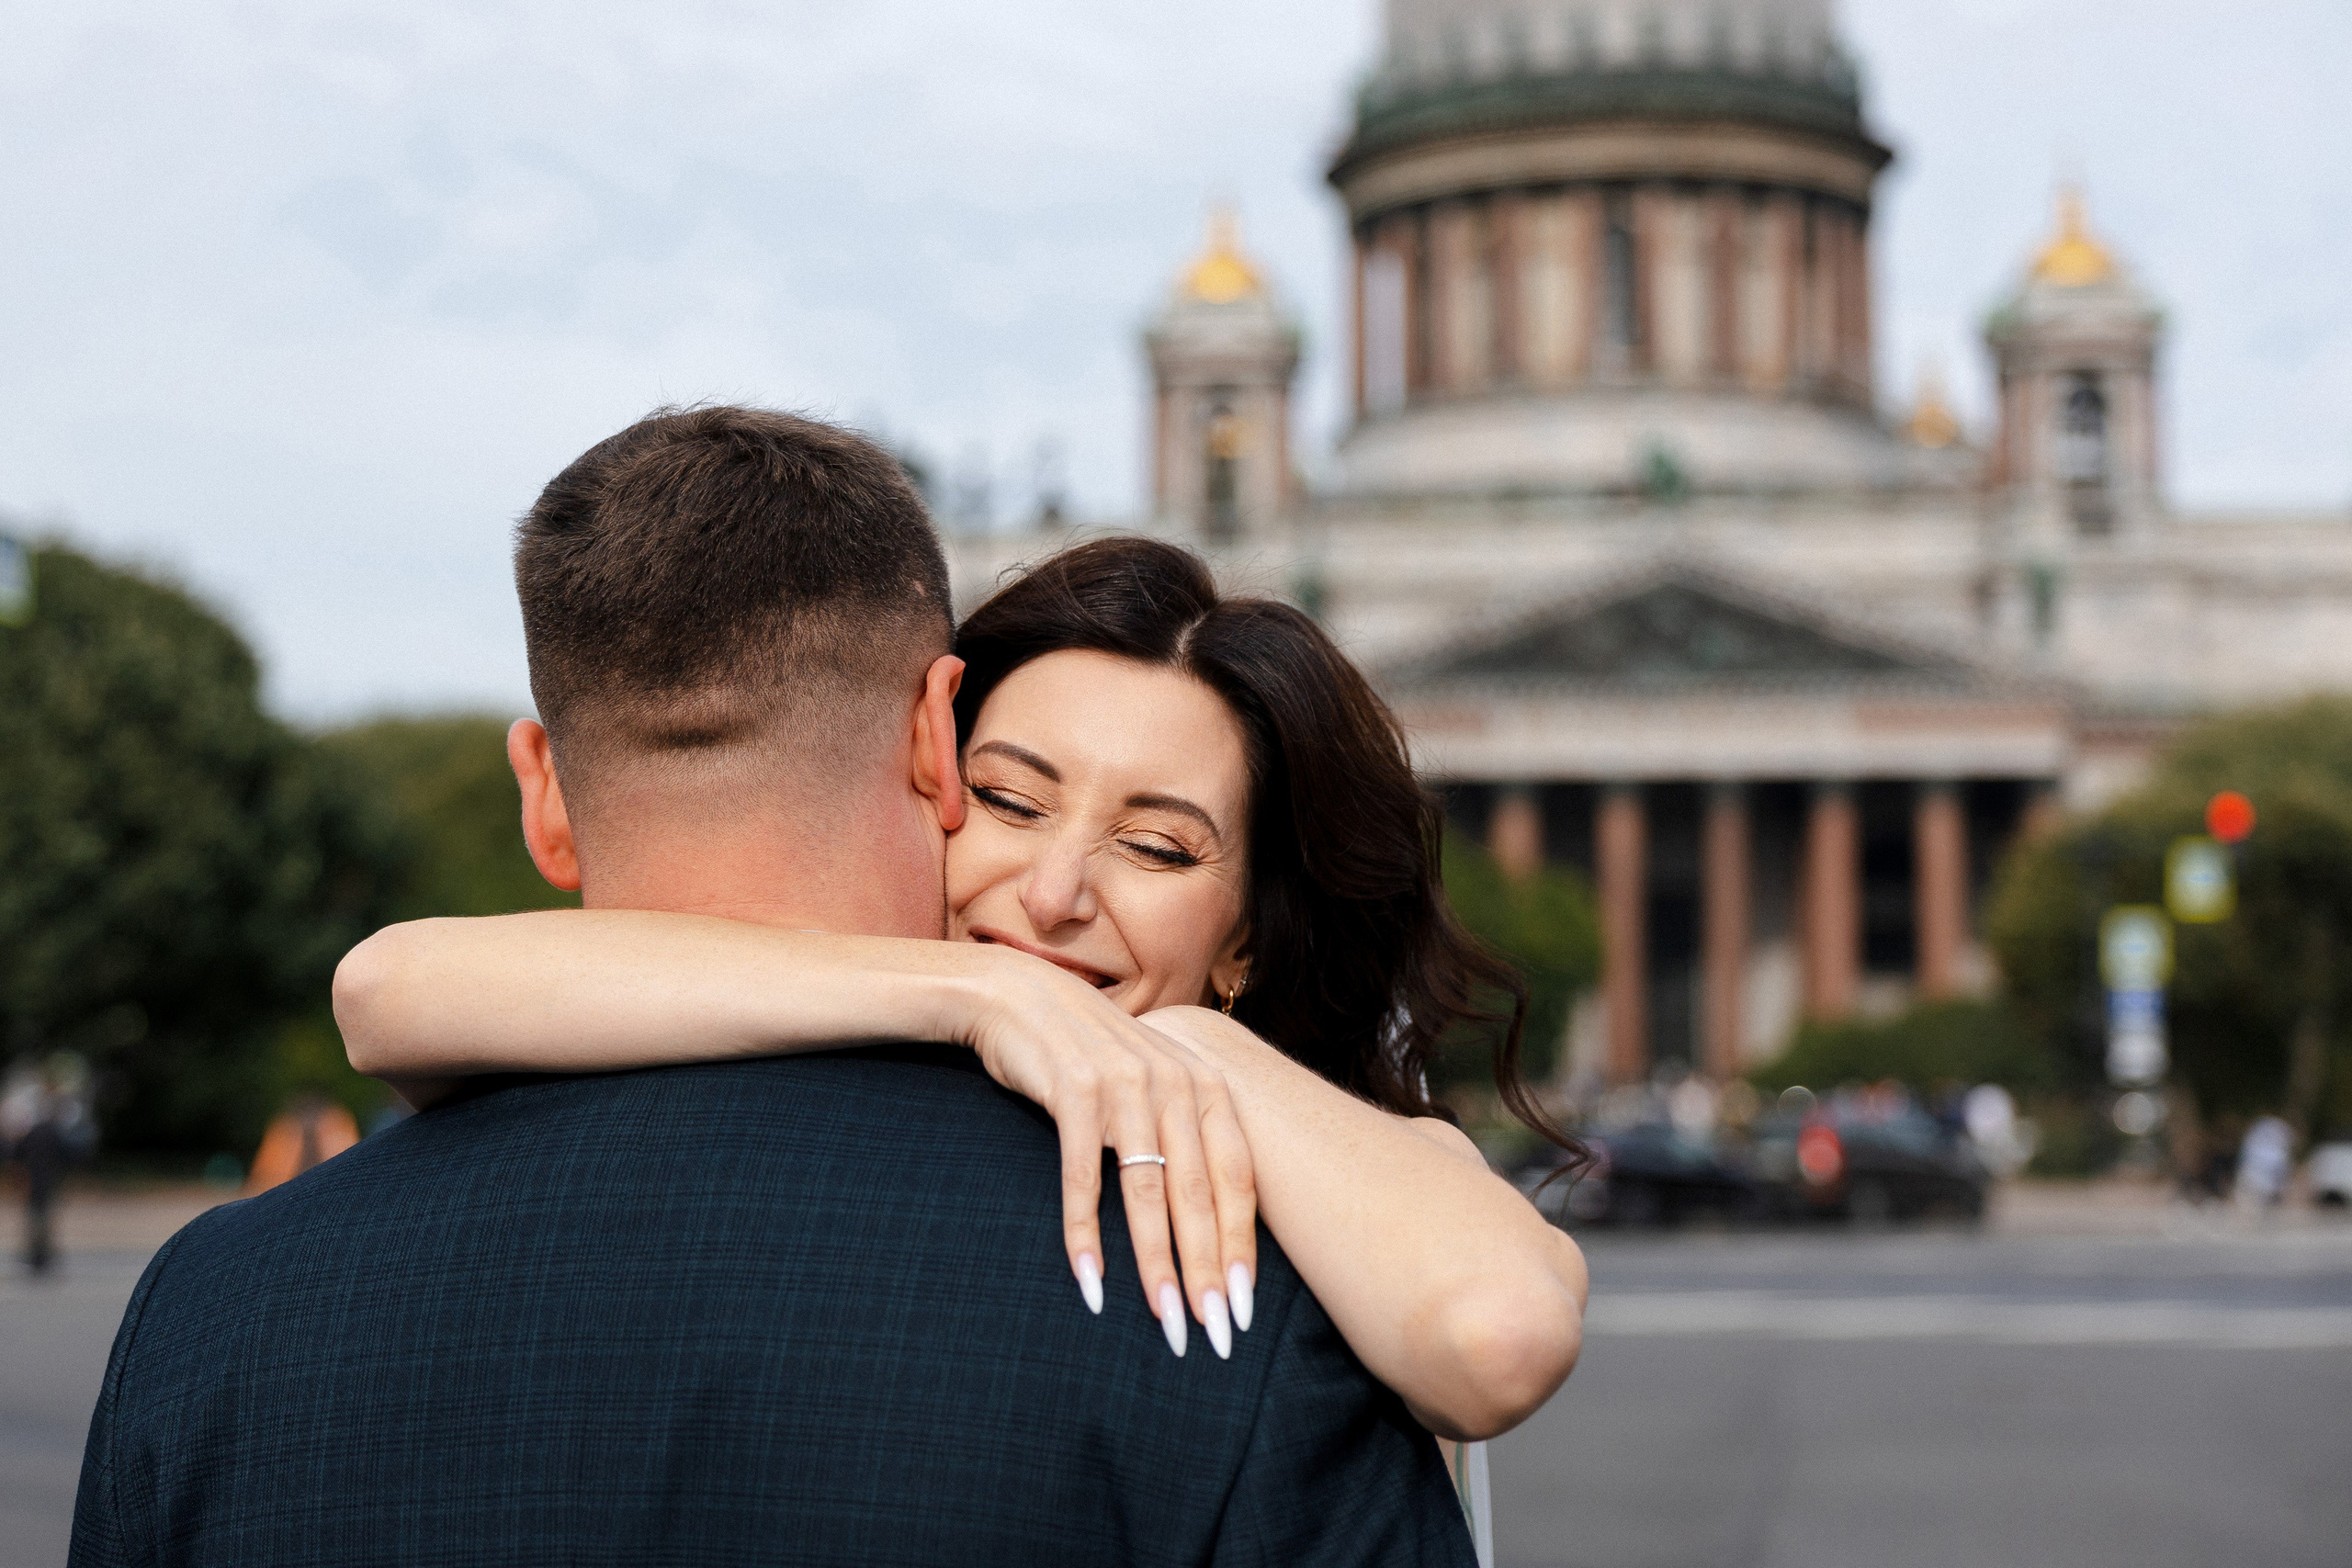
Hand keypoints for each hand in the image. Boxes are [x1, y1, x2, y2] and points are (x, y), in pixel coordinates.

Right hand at [959, 949, 1258, 1358]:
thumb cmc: (1092, 1055)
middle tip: (1214, 1334)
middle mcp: (1174, 1083)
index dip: (1244, 1246)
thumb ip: (1188, 1131)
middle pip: (1199, 1196)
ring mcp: (1124, 1086)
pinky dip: (1086, 1234)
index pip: (1238, 1179)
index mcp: (1204, 1085)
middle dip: (1207, 1272)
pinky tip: (1091, 1282)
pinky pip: (1083, 1178)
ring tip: (1164, 1322)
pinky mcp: (1074, 1092)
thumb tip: (1219, 1215)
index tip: (1246, 1308)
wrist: (1020, 997)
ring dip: (1156, 1265)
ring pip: (1148, 1194)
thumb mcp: (1153, 1083)